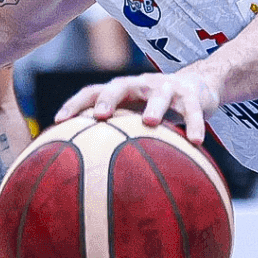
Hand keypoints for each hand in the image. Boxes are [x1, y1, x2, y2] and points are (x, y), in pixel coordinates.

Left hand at [55, 70, 221, 144]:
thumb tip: (88, 173)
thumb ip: (116, 136)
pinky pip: (193, 109)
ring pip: (159, 94)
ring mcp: (166, 86)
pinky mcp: (191, 94)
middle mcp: (141, 84)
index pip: (92, 91)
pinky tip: (196, 142)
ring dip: (154, 107)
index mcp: (122, 90)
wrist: (199, 85)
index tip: (58, 121)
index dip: (75, 104)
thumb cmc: (157, 107)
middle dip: (108, 99)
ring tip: (149, 123)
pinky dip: (194, 124)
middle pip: (120, 86)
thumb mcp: (136, 116)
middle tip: (100, 116)